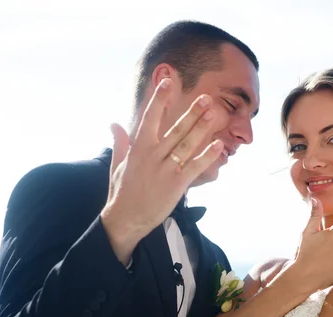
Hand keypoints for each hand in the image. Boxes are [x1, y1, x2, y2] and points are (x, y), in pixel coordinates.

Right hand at [100, 78, 225, 263]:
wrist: (126, 219)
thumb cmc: (122, 191)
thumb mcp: (118, 165)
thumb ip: (120, 143)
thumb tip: (113, 124)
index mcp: (139, 148)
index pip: (150, 119)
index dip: (160, 100)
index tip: (168, 82)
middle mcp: (153, 156)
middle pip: (175, 130)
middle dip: (191, 113)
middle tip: (205, 98)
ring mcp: (165, 170)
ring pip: (187, 145)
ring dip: (201, 129)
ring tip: (214, 114)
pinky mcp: (177, 185)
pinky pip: (195, 167)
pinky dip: (207, 157)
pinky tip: (219, 146)